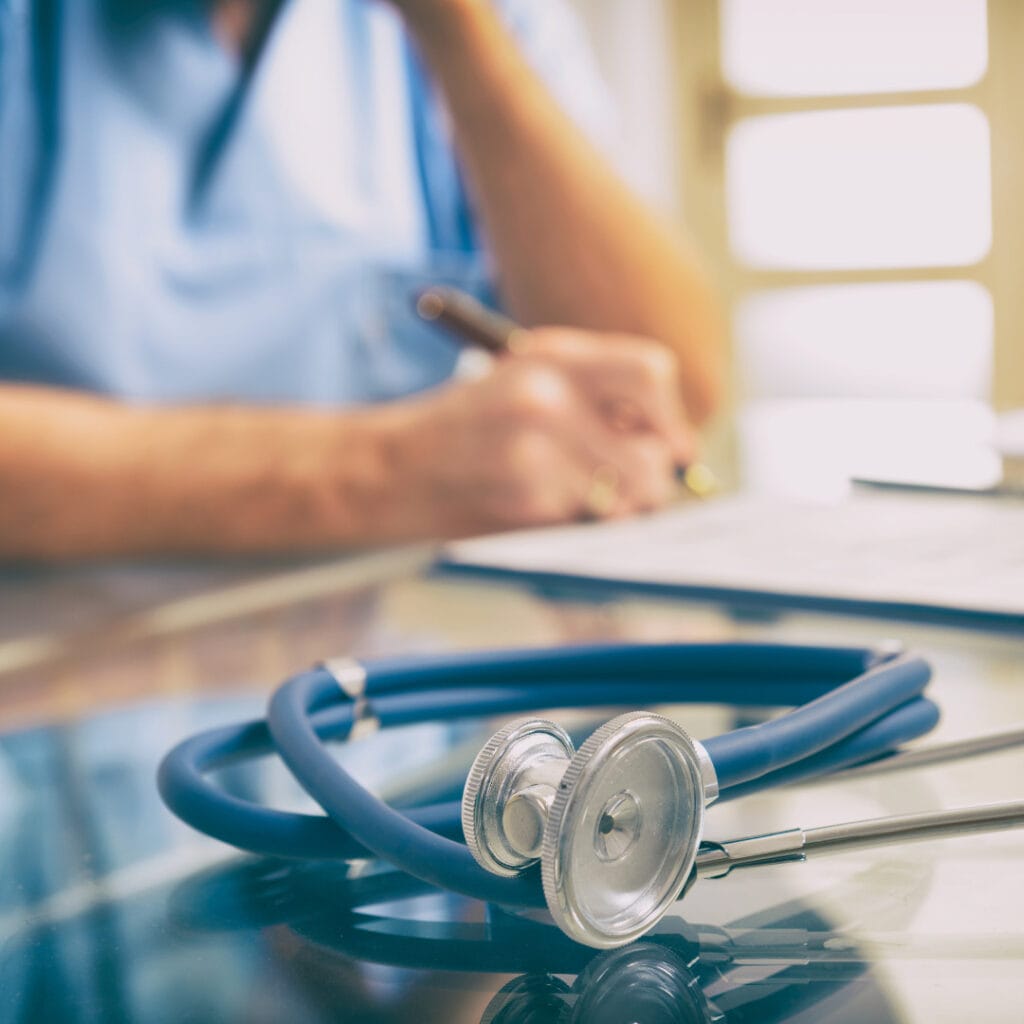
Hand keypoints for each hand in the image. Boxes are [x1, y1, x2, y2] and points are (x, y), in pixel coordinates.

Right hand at [373, 328, 696, 537]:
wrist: (387, 467)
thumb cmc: (463, 432)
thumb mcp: (524, 385)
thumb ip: (593, 402)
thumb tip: (672, 448)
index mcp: (552, 354)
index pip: (653, 373)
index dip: (670, 419)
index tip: (668, 449)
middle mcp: (547, 391)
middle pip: (654, 447)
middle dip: (654, 480)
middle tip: (636, 493)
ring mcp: (535, 444)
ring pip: (632, 491)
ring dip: (622, 508)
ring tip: (586, 505)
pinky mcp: (523, 494)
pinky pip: (588, 521)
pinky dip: (577, 525)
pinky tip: (540, 511)